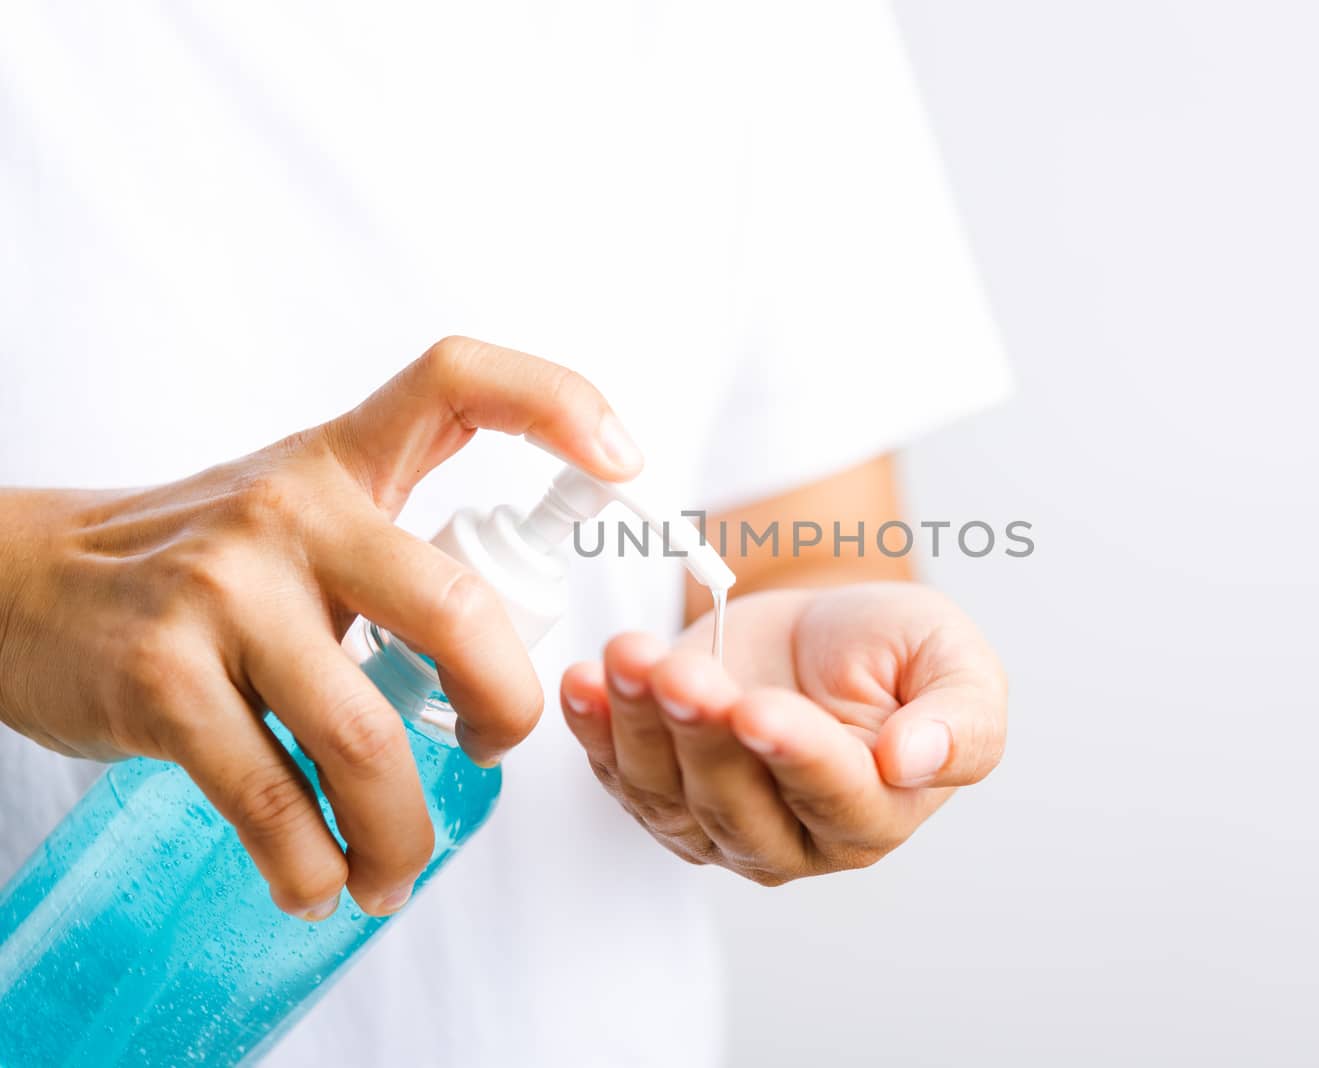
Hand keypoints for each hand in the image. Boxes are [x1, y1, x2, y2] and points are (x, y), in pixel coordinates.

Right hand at [0, 337, 641, 917]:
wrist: (24, 586)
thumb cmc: (203, 568)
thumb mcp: (300, 519)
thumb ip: (400, 557)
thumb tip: (517, 651)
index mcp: (340, 460)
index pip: (455, 384)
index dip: (554, 402)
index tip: (625, 464)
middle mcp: (289, 511)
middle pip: (453, 610)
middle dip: (504, 707)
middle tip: (495, 749)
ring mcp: (222, 593)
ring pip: (365, 736)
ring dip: (403, 831)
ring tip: (397, 872)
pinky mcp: (162, 680)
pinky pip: (273, 798)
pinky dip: (313, 862)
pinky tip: (322, 882)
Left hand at [560, 582, 1005, 883]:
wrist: (821, 630)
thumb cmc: (891, 648)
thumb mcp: (954, 660)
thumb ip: (961, 717)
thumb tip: (915, 760)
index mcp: (877, 811)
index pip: (834, 795)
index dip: (794, 755)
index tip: (757, 710)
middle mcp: (796, 838)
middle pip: (736, 804)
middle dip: (701, 734)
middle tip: (679, 671)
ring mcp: (721, 825)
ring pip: (668, 792)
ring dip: (639, 724)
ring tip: (629, 654)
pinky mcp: (664, 793)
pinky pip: (619, 775)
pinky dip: (594, 729)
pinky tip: (585, 683)